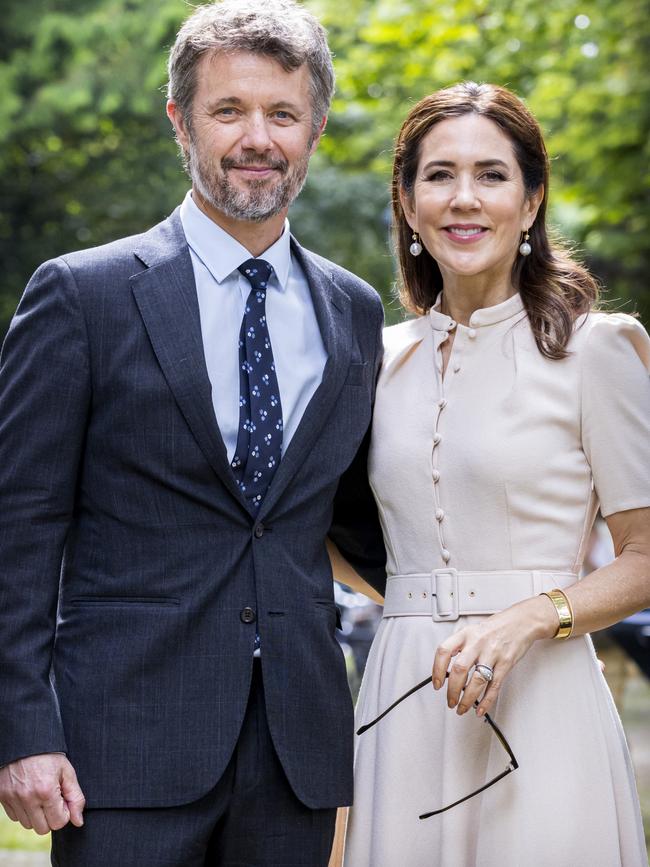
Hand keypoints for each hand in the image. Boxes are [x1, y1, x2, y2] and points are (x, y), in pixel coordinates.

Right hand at [0, 753, 84, 833]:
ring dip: (36, 814)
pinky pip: (15, 817)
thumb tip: (78, 821)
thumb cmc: (48, 755)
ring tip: (39, 795)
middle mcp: (27, 798)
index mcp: (46, 791)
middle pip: (42, 829)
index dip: (63, 812)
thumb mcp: (67, 771)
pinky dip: (23, 810)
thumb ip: (75, 797)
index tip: (62, 798)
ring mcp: (12, 799)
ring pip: (28, 824)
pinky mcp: (2, 798)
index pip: (58, 823)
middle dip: (50, 816)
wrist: (24, 741)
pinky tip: (28, 794)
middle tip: (52, 798)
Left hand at [432, 596, 556, 717]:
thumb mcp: (472, 630)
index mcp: (465, 634)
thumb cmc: (496, 627)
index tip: (436, 683)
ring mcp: (492, 654)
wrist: (521, 621)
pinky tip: (480, 708)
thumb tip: (446, 669)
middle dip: (452, 690)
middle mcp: (477, 643)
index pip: (444, 651)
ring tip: (462, 707)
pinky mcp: (506, 663)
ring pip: (477, 681)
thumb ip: (460, 646)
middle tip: (450, 701)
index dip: (437, 669)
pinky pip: (494, 686)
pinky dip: (486, 701)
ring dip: (467, 699)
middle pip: (460, 669)